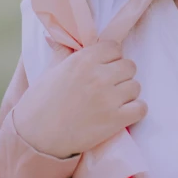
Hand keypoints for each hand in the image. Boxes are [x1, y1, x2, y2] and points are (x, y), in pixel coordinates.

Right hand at [13, 39, 147, 157]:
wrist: (36, 140)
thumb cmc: (39, 104)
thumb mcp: (50, 72)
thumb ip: (61, 53)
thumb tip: (54, 36)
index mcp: (83, 60)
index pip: (114, 47)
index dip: (111, 57)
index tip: (104, 67)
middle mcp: (98, 75)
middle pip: (129, 66)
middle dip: (121, 75)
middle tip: (110, 86)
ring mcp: (108, 98)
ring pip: (136, 86)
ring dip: (128, 94)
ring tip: (114, 101)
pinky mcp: (115, 120)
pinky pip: (141, 108)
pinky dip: (135, 111)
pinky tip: (124, 114)